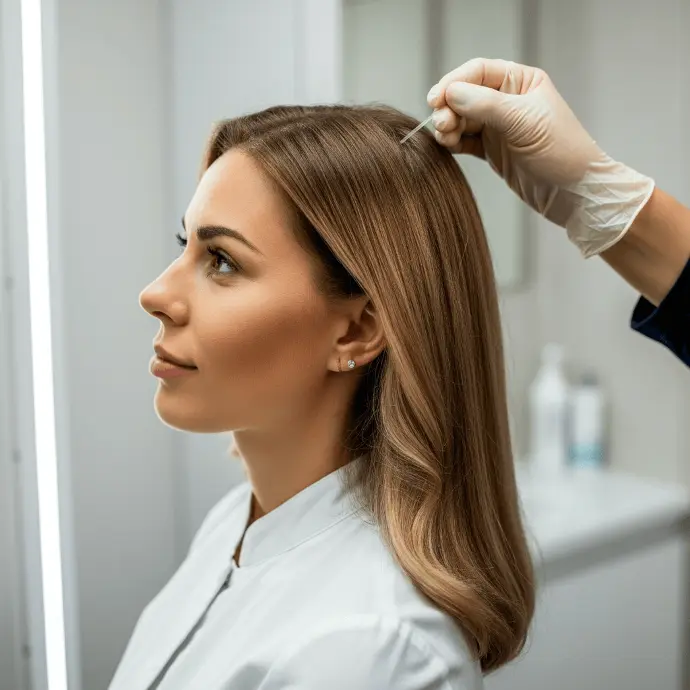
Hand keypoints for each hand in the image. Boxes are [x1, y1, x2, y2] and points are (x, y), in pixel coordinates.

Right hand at [427, 58, 654, 257]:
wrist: (572, 191)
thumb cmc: (560, 150)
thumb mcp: (522, 122)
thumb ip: (485, 105)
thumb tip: (450, 93)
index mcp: (521, 81)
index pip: (478, 72)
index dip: (454, 82)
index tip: (436, 99)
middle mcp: (507, 100)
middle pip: (465, 95)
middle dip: (448, 107)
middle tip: (442, 125)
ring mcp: (499, 126)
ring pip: (461, 119)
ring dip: (448, 126)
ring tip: (446, 139)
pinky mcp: (492, 150)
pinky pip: (464, 140)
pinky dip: (453, 142)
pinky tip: (449, 146)